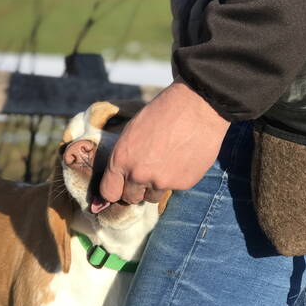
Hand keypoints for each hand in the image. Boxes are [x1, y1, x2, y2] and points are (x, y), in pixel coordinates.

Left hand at [99, 77, 229, 203]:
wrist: (196, 106)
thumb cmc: (161, 113)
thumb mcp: (131, 132)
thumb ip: (123, 159)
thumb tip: (119, 179)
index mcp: (121, 160)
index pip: (109, 193)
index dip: (113, 191)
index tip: (119, 187)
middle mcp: (138, 175)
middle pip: (130, 198)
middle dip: (135, 189)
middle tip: (145, 172)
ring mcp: (162, 182)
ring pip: (152, 197)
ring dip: (155, 186)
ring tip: (164, 164)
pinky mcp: (183, 183)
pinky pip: (173, 189)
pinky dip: (175, 179)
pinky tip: (180, 159)